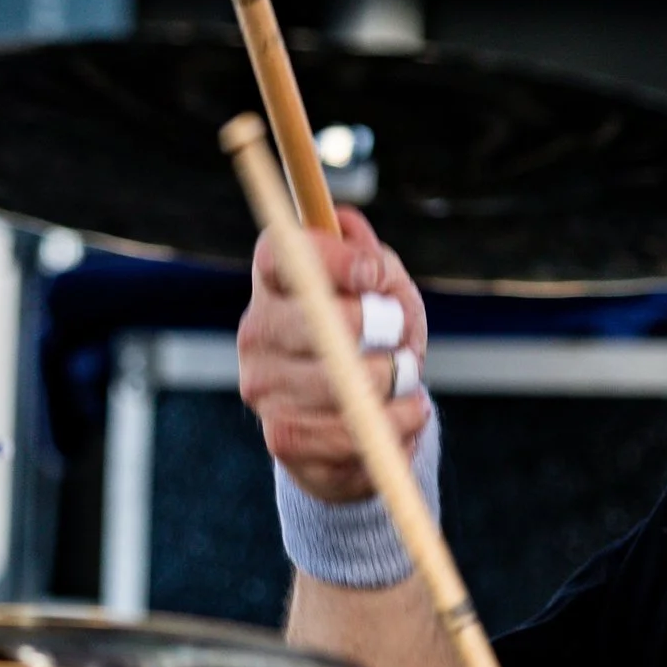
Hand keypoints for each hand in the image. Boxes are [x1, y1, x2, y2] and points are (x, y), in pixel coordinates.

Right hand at [237, 205, 429, 503]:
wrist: (365, 426)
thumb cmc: (376, 345)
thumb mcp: (386, 294)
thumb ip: (374, 260)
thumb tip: (349, 226)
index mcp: (277, 286)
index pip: (281, 254)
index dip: (329, 258)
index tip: (374, 274)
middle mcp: (257, 333)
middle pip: (315, 321)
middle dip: (377, 331)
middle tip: (403, 344)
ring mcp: (263, 389)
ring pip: (339, 383)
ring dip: (396, 386)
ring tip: (408, 385)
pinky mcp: (281, 439)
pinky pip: (347, 434)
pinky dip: (393, 427)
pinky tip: (401, 418)